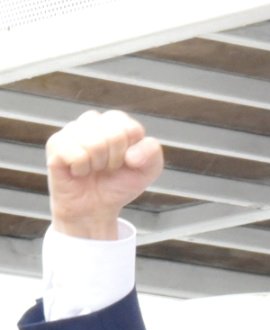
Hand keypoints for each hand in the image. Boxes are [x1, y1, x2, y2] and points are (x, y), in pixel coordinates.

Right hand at [46, 109, 163, 238]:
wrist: (95, 207)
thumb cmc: (119, 184)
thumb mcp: (147, 171)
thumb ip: (153, 153)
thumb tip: (131, 154)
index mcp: (115, 123)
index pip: (130, 127)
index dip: (132, 151)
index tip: (126, 162)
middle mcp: (92, 121)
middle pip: (114, 134)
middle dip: (116, 159)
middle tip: (107, 168)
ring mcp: (71, 130)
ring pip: (95, 143)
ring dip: (98, 165)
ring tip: (93, 169)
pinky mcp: (55, 144)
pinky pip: (77, 154)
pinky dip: (82, 169)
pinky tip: (78, 171)